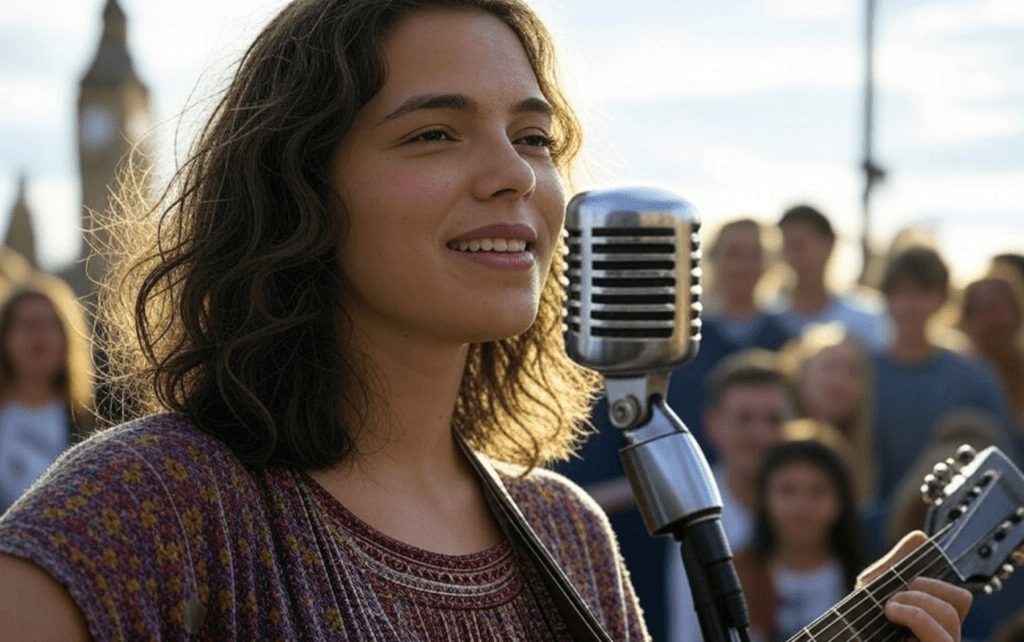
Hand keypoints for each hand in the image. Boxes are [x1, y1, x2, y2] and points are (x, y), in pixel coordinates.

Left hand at [857, 531, 972, 641]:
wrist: (846, 635)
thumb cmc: (861, 617)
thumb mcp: (874, 585)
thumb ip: (896, 563)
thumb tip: (920, 537)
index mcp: (937, 619)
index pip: (959, 596)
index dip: (937, 582)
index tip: (908, 581)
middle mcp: (944, 635)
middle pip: (961, 599)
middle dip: (924, 586)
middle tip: (896, 594)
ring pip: (952, 616)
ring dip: (916, 601)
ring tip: (889, 607)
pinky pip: (940, 637)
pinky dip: (915, 616)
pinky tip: (891, 613)